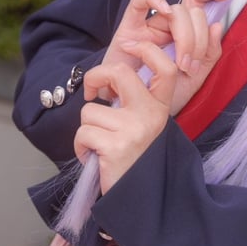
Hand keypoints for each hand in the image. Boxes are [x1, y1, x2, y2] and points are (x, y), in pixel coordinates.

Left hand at [74, 41, 176, 191]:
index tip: (130, 45)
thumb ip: (133, 102)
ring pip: (90, 110)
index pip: (165, 67)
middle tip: (93, 92)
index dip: (147, 49)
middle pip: (119, 72)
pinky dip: (81, 146)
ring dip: (87, 129)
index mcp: (160, 108)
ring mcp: (134, 129)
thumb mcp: (142, 127)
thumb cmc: (134, 160)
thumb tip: (105, 79)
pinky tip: (95, 158)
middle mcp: (151, 114)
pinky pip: (83, 133)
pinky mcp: (115, 146)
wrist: (137, 200)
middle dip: (95, 76)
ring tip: (99, 146)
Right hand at [105, 0, 226, 113]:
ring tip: (179, 65)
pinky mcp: (128, 30)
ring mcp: (148, 26)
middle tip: (190, 67)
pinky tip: (165, 11)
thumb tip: (217, 25)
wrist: (136, 113)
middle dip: (197, 40)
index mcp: (185, 32)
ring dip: (184, 36)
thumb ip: (209, 54)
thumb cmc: (162, 95)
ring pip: (174, 11)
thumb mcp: (195, 77)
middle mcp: (168, 26)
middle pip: (190, 12)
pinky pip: (138, 2)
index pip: (198, 1)